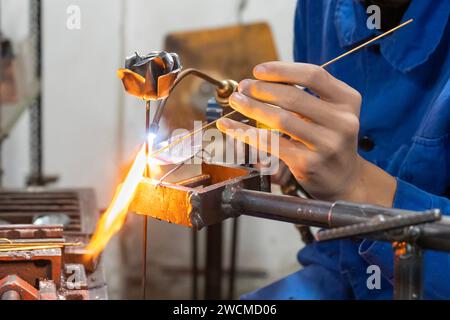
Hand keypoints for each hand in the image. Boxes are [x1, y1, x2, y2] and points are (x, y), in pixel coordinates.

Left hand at [217, 62, 396, 206]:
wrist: (344, 179)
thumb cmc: (329, 140)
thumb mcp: (329, 113)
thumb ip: (304, 96)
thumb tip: (260, 82)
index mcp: (347, 100)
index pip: (313, 75)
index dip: (282, 70)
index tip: (258, 70)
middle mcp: (342, 121)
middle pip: (294, 97)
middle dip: (262, 89)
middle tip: (242, 87)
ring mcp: (326, 144)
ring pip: (281, 120)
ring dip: (252, 108)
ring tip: (236, 101)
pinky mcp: (309, 163)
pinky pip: (271, 144)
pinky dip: (247, 133)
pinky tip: (231, 127)